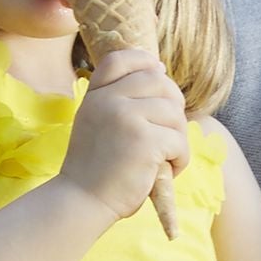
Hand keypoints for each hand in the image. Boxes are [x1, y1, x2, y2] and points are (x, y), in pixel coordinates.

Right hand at [61, 42, 190, 222]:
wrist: (81, 200)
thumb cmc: (94, 169)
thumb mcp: (94, 122)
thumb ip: (117, 99)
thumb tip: (159, 70)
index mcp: (95, 96)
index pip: (121, 59)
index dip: (145, 61)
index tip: (158, 72)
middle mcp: (108, 101)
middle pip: (159, 82)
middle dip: (172, 106)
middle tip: (167, 133)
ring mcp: (126, 117)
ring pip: (174, 113)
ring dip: (177, 139)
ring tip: (163, 159)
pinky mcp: (145, 140)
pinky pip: (179, 140)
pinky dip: (179, 159)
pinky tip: (165, 171)